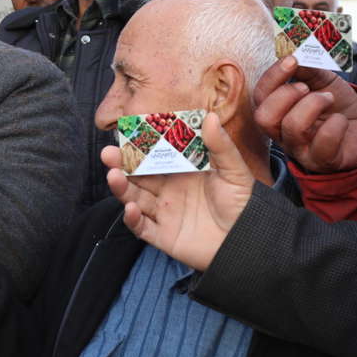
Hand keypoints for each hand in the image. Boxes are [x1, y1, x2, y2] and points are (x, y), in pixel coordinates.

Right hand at [101, 111, 253, 271]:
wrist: (247, 240)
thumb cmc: (243, 204)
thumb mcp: (234, 171)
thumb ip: (220, 146)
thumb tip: (208, 116)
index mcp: (182, 172)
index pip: (156, 156)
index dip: (140, 146)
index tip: (128, 133)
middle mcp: (169, 190)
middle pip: (139, 175)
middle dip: (122, 164)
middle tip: (109, 153)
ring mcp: (164, 213)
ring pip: (135, 198)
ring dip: (122, 188)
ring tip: (114, 176)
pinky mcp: (163, 235)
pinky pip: (142, 227)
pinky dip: (132, 219)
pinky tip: (130, 208)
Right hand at [252, 56, 356, 173]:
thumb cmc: (337, 106)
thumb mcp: (323, 80)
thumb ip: (307, 68)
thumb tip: (293, 52)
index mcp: (279, 111)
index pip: (260, 97)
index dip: (272, 78)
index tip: (292, 60)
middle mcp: (283, 133)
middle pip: (264, 118)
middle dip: (285, 95)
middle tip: (306, 86)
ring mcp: (301, 150)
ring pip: (292, 128)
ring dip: (314, 104)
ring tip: (329, 98)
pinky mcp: (322, 161)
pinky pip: (322, 144)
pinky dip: (335, 125)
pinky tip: (341, 121)